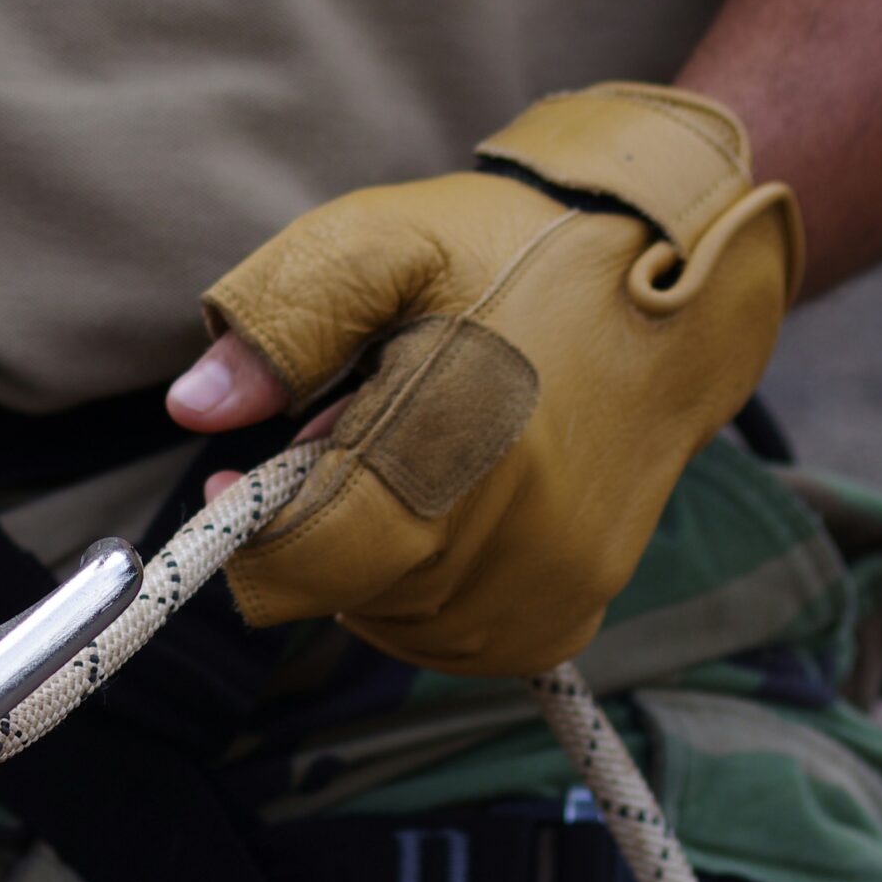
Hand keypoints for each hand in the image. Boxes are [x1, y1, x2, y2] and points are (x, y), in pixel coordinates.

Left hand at [167, 83, 802, 675]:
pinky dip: (422, 590)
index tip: (242, 474)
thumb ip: (282, 323)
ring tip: (416, 462)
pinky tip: (446, 512)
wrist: (687, 260)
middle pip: (338, 590)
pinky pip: (452, 637)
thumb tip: (195, 408)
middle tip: (354, 436)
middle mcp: (510, 535)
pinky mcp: (574, 604)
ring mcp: (548, 581)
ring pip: (389, 620)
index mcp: (454, 445)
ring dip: (371, 557)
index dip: (249, 529)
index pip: (304, 563)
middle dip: (319, 524)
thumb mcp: (382, 244)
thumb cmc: (517, 245)